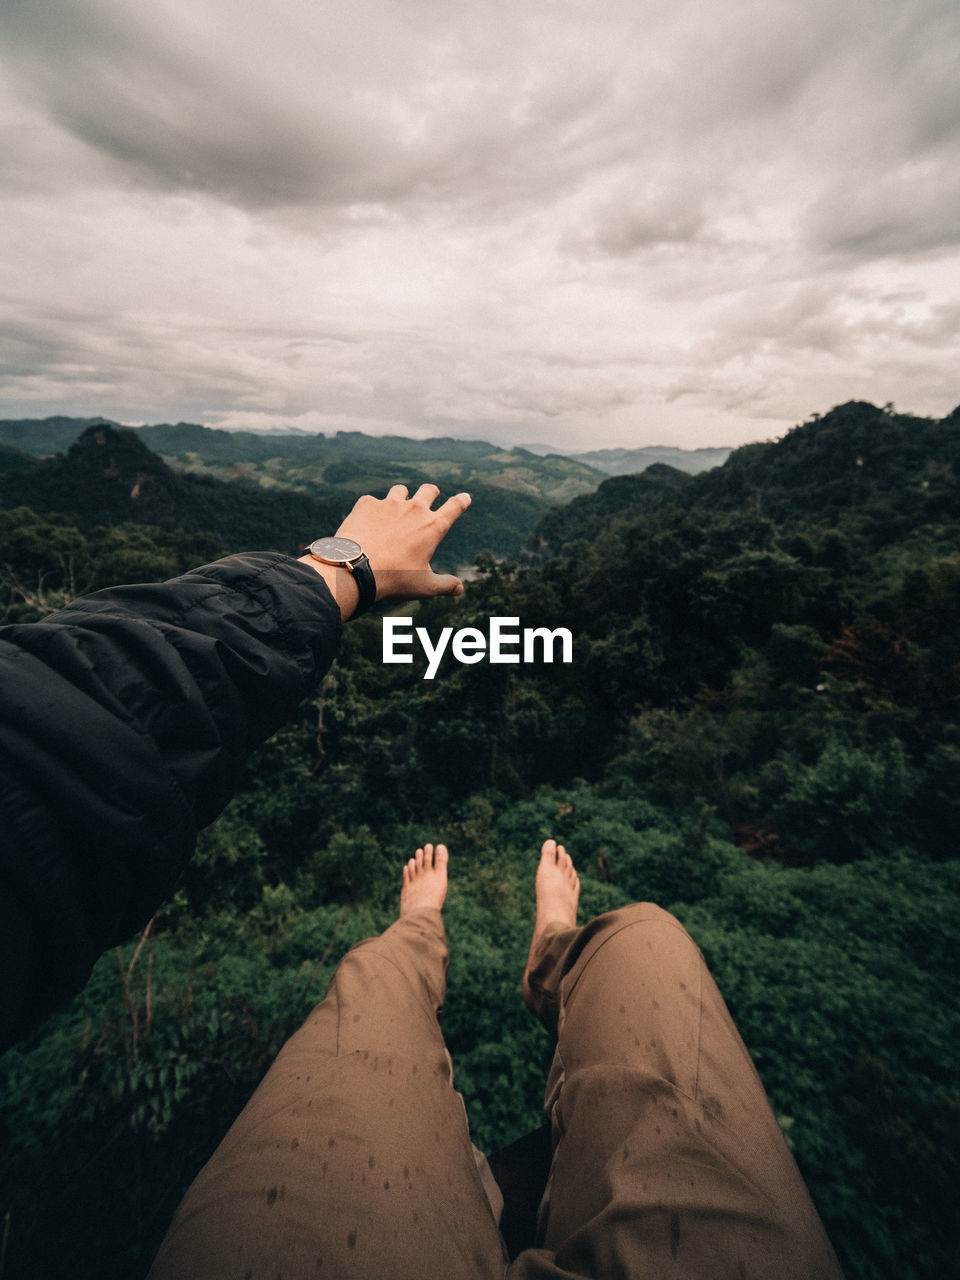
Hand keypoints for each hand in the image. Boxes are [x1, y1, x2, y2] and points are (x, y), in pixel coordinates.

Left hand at [299, 483, 470, 618]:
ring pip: (401, 490)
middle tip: (429, 497)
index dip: (462, 501)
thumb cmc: (394, 578)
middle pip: (429, 489)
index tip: (465, 497)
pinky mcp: (367, 504)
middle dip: (431, 493)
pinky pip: (372, 501)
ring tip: (395, 510)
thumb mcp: (424, 586)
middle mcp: (414, 509)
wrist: (356, 568)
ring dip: (402, 498)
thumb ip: (445, 585)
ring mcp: (390, 503)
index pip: (455, 506)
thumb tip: (460, 588)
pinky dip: (372, 510)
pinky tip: (367, 523)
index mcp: (433, 526)